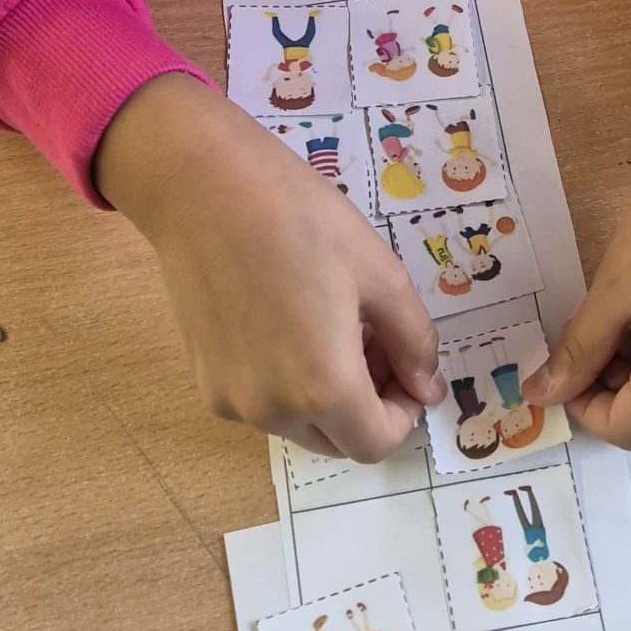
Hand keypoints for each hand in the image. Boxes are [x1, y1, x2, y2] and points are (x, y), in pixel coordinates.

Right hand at [94, 75, 445, 460]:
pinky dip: (285, 381)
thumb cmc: (301, 220)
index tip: (406, 364)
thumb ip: (415, 341)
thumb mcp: (381, 273)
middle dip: (368, 400)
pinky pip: (261, 401)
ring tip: (329, 322)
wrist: (202, 188)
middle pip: (337, 438)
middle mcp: (273, 411)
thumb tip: (428, 388)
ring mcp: (232, 400)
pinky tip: (285, 320)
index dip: (403, 411)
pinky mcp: (204, 380)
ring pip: (298, 422)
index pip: (376, 443)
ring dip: (327, 392)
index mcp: (323, 388)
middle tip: (373, 335)